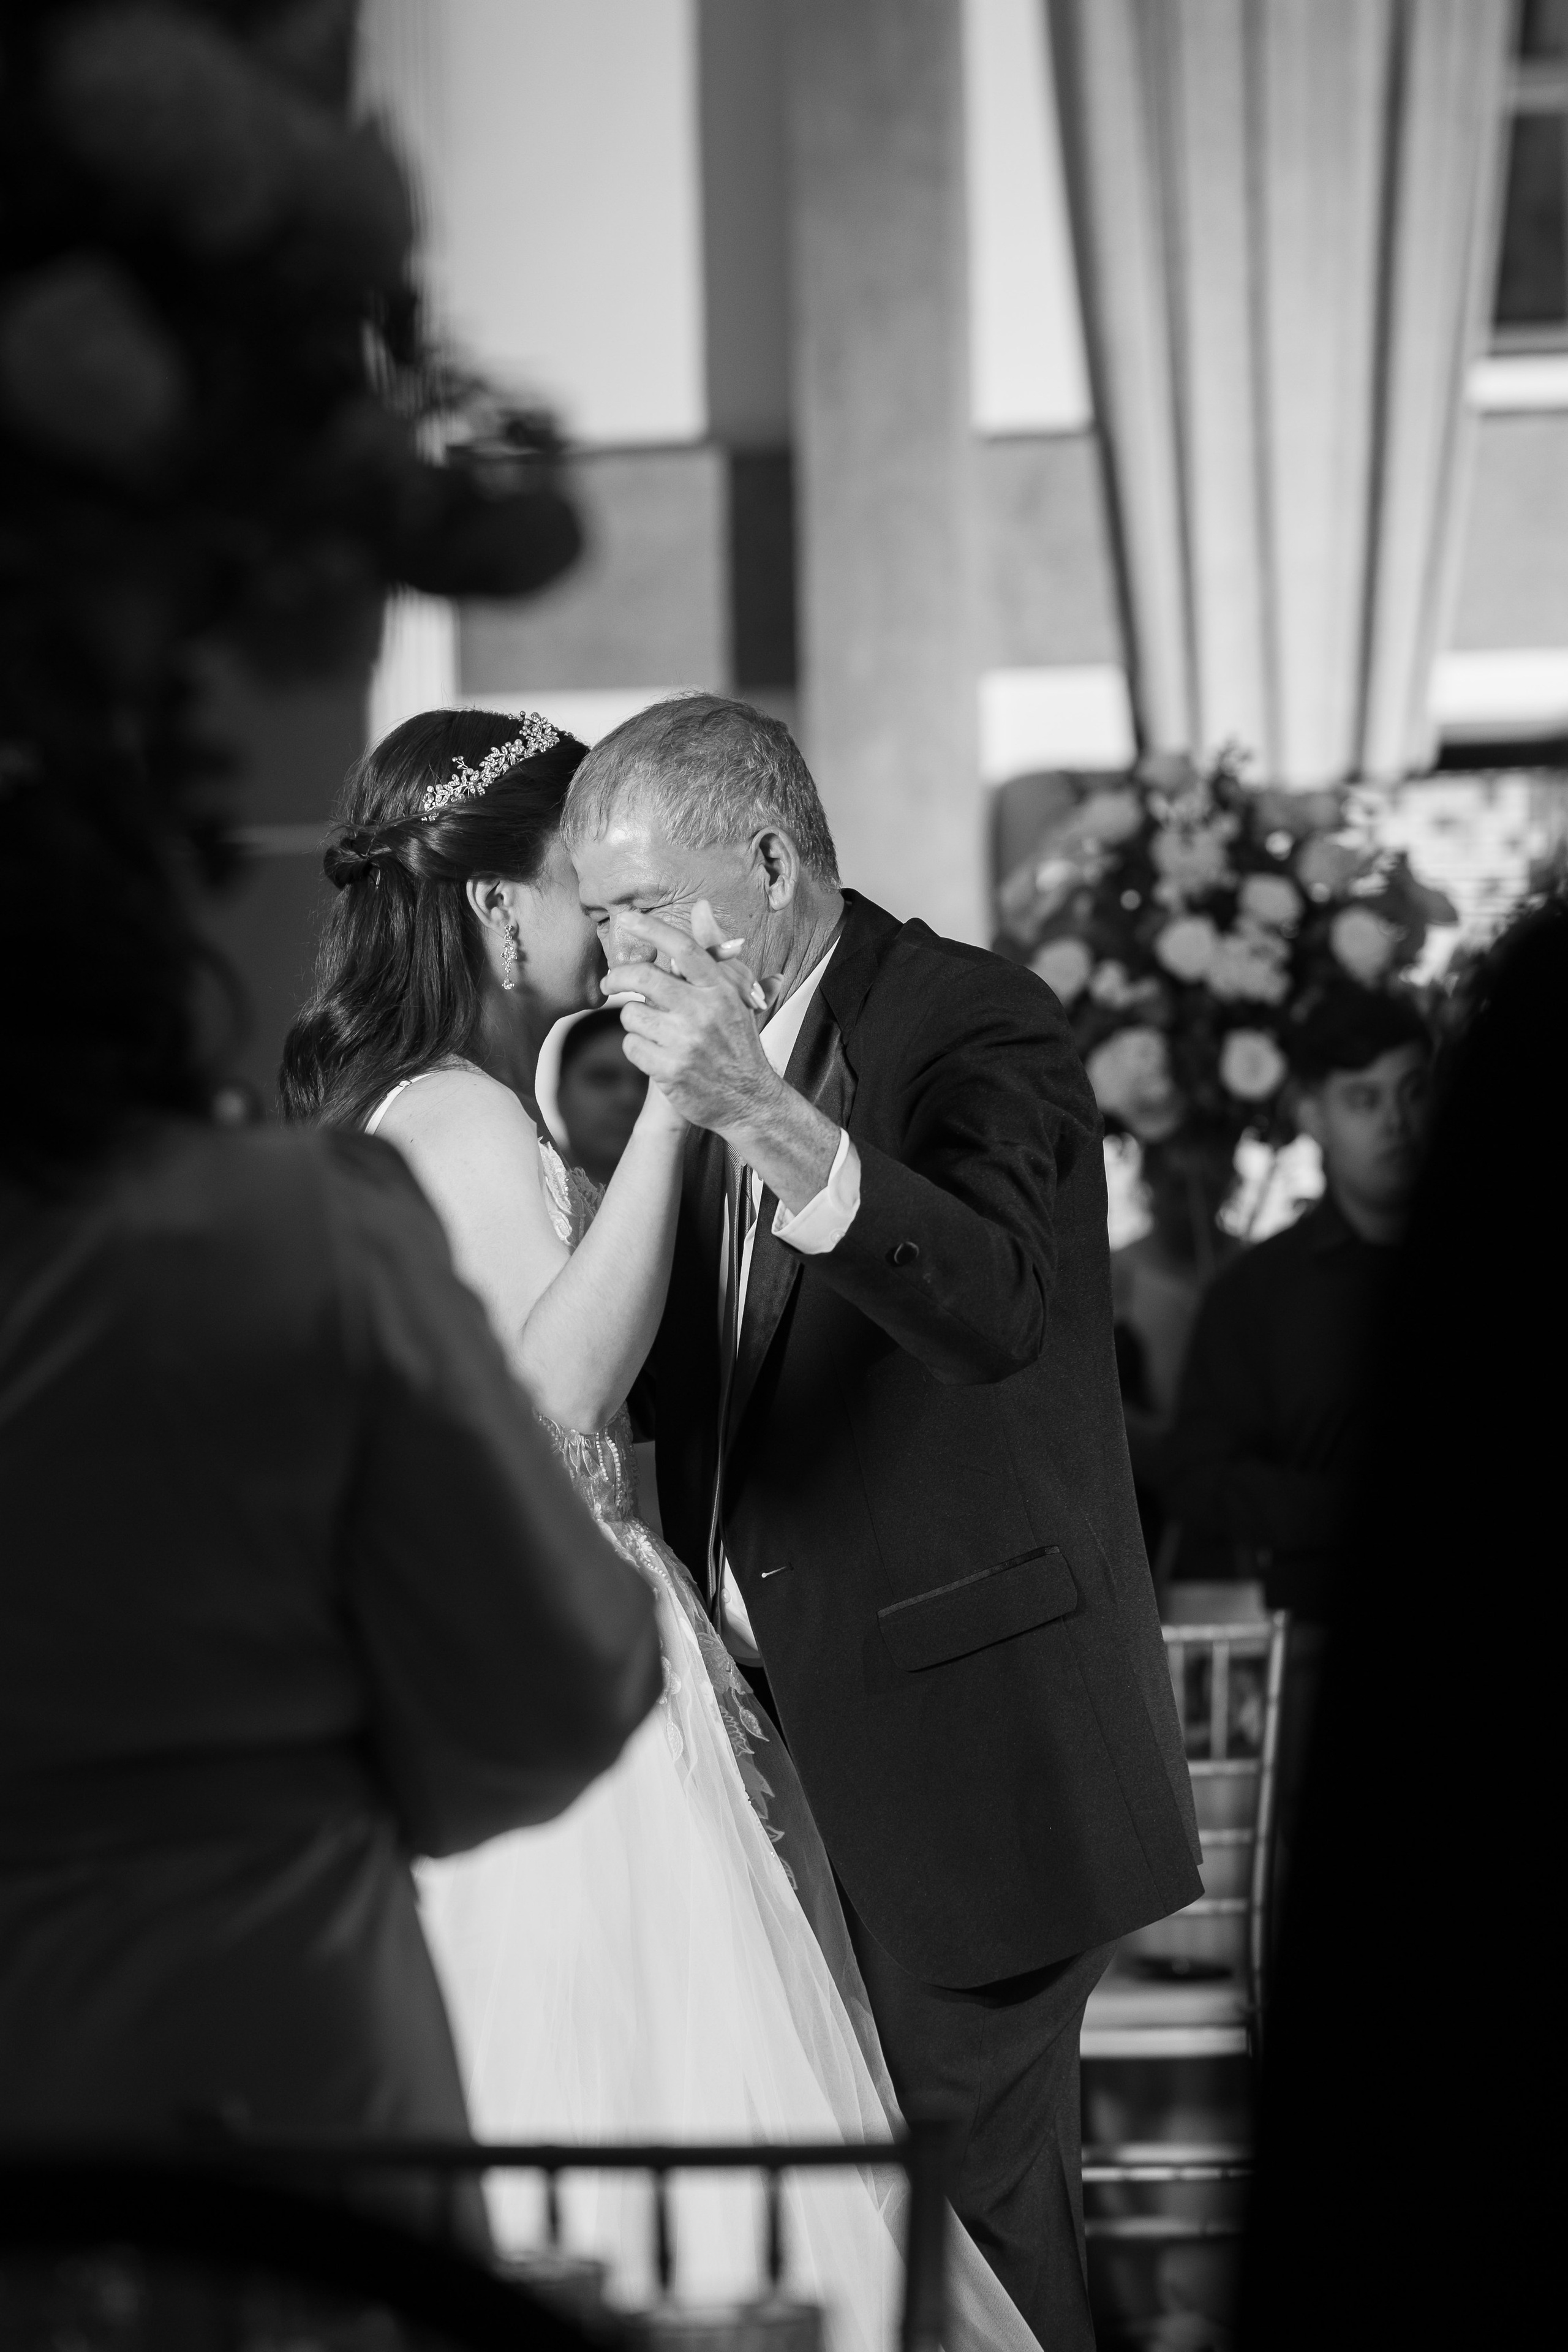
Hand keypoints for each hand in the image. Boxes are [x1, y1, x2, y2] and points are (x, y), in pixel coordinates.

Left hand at [603, 904, 782, 1136]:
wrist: (748, 1099)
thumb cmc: (736, 1041)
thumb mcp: (734, 993)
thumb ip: (714, 951)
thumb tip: (701, 907)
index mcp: (720, 990)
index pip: (683, 948)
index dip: (652, 929)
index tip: (628, 919)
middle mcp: (703, 1012)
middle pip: (644, 978)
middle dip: (618, 977)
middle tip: (610, 982)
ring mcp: (685, 1043)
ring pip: (632, 1015)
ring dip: (635, 1021)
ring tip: (654, 1030)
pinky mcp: (669, 1070)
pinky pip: (631, 1046)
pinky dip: (637, 1048)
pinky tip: (655, 1053)